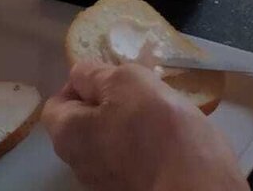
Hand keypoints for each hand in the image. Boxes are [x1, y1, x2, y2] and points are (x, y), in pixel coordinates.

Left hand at [42, 62, 246, 190]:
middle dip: (109, 100)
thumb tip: (81, 75)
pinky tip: (166, 131)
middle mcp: (78, 163)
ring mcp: (105, 180)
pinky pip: (130, 154)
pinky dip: (143, 140)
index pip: (57, 101)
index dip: (81, 82)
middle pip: (84, 121)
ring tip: (158, 106)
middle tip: (139, 87)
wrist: (195, 180)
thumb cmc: (155, 125)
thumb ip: (95, 74)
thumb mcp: (124, 79)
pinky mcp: (131, 186)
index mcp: (66, 135)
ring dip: (129, 119)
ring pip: (109, 137)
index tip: (112, 75)